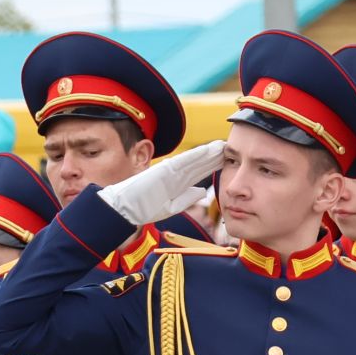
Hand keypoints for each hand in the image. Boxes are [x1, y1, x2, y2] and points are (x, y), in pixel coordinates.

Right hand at [97, 139, 224, 227]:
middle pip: (199, 164)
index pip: (199, 172)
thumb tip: (203, 192)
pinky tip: (207, 151)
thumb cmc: (144, 208)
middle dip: (214, 156)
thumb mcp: (171, 206)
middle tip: (229, 148)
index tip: (226, 160)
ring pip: (194, 160)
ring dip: (208, 153)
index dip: (213, 165)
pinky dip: (195, 156)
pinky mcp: (164, 170)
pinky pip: (183, 162)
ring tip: (222, 146)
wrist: (126, 208)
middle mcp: (176, 175)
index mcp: (178, 183)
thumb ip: (187, 198)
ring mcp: (170, 171)